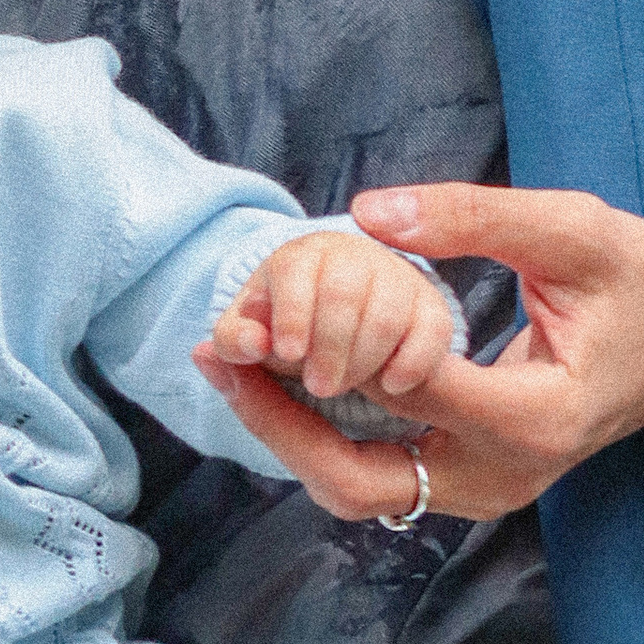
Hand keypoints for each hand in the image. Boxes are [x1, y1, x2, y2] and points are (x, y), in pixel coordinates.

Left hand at [195, 183, 643, 523]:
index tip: (262, 307)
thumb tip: (367, 210)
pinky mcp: (476, 483)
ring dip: (292, 434)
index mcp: (536, 419)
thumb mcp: (571, 229)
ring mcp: (491, 491)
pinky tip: (285, 379)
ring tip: (234, 364)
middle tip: (217, 356)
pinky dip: (326, 436)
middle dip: (277, 424)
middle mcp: (508, 475)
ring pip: (362, 490)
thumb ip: (472, 217)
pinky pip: (384, 475)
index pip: (405, 390)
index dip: (329, 348)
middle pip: (360, 481)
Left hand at [208, 229, 460, 406]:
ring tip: (346, 387)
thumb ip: (235, 342)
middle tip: (318, 386)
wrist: (341, 321)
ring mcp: (399, 281)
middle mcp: (354, 256)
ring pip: (388, 311)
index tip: (287, 352)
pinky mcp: (433, 311)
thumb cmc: (289, 330)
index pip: (294, 269)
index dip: (291, 312)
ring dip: (363, 358)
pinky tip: (391, 387)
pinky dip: (413, 361)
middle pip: (343, 291)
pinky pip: (435, 329)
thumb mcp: (254, 334)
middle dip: (328, 345)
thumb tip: (208, 352)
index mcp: (301, 255)